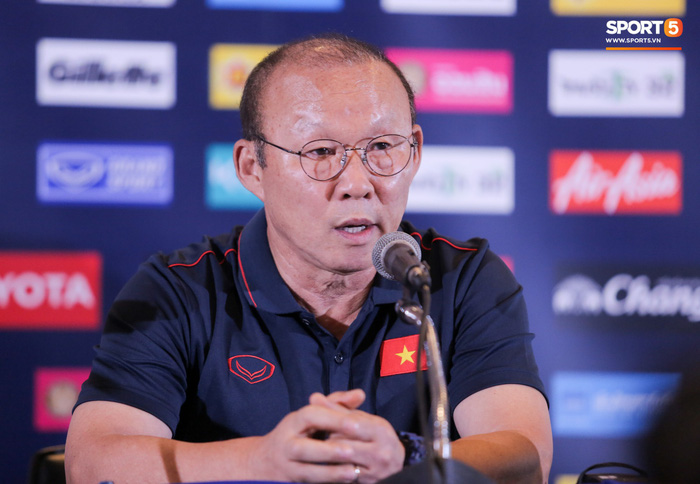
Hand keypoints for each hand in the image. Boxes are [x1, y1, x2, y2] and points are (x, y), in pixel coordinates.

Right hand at [248, 394, 362, 482]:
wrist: (264, 461)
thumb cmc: (297, 433)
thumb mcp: (311, 416)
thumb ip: (336, 403)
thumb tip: (360, 394)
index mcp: (293, 422)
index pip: (311, 416)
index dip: (333, 419)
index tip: (356, 424)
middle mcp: (286, 444)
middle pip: (303, 448)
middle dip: (328, 450)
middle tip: (351, 451)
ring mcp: (286, 466)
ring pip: (305, 471)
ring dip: (329, 473)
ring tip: (352, 472)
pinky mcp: (288, 482)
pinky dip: (325, 483)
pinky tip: (343, 483)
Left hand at [310, 390, 404, 482]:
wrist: (395, 464)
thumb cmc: (375, 436)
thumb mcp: (363, 418)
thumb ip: (339, 408)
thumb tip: (314, 397)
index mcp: (380, 430)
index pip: (350, 423)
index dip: (330, 420)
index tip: (316, 418)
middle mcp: (380, 452)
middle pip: (342, 442)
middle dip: (329, 436)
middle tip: (321, 433)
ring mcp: (374, 471)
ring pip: (340, 459)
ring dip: (328, 451)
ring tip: (324, 446)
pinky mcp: (366, 483)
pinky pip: (342, 474)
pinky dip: (332, 466)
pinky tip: (329, 460)